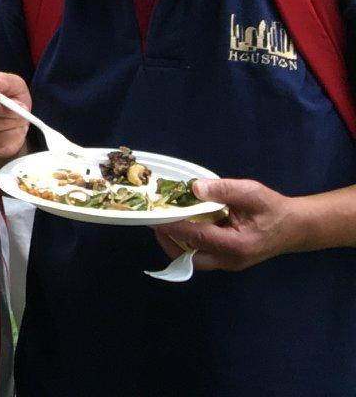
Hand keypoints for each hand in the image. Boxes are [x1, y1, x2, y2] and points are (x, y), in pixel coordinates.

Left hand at [158, 178, 302, 270]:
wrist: (296, 227)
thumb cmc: (274, 209)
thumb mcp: (251, 192)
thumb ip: (223, 189)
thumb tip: (194, 188)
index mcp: (236, 245)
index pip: (196, 237)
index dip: (173, 225)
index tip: (155, 215)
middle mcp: (230, 260)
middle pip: (190, 258)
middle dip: (169, 242)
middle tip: (156, 223)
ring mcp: (230, 264)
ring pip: (194, 260)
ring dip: (176, 244)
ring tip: (164, 223)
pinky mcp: (229, 261)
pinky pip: (202, 256)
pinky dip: (188, 244)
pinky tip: (183, 226)